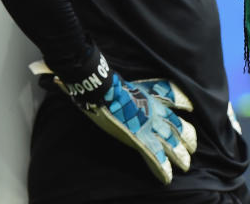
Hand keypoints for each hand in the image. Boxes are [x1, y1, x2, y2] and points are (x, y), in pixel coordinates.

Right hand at [31, 50, 196, 183]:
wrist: (98, 85)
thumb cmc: (99, 77)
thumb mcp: (104, 73)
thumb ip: (96, 73)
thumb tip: (58, 70)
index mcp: (148, 93)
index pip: (175, 97)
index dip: (184, 104)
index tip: (190, 108)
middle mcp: (154, 110)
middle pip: (180, 125)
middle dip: (188, 137)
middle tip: (191, 145)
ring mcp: (149, 125)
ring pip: (175, 143)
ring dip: (182, 154)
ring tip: (185, 164)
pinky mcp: (140, 140)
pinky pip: (157, 158)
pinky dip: (163, 170)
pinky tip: (168, 178)